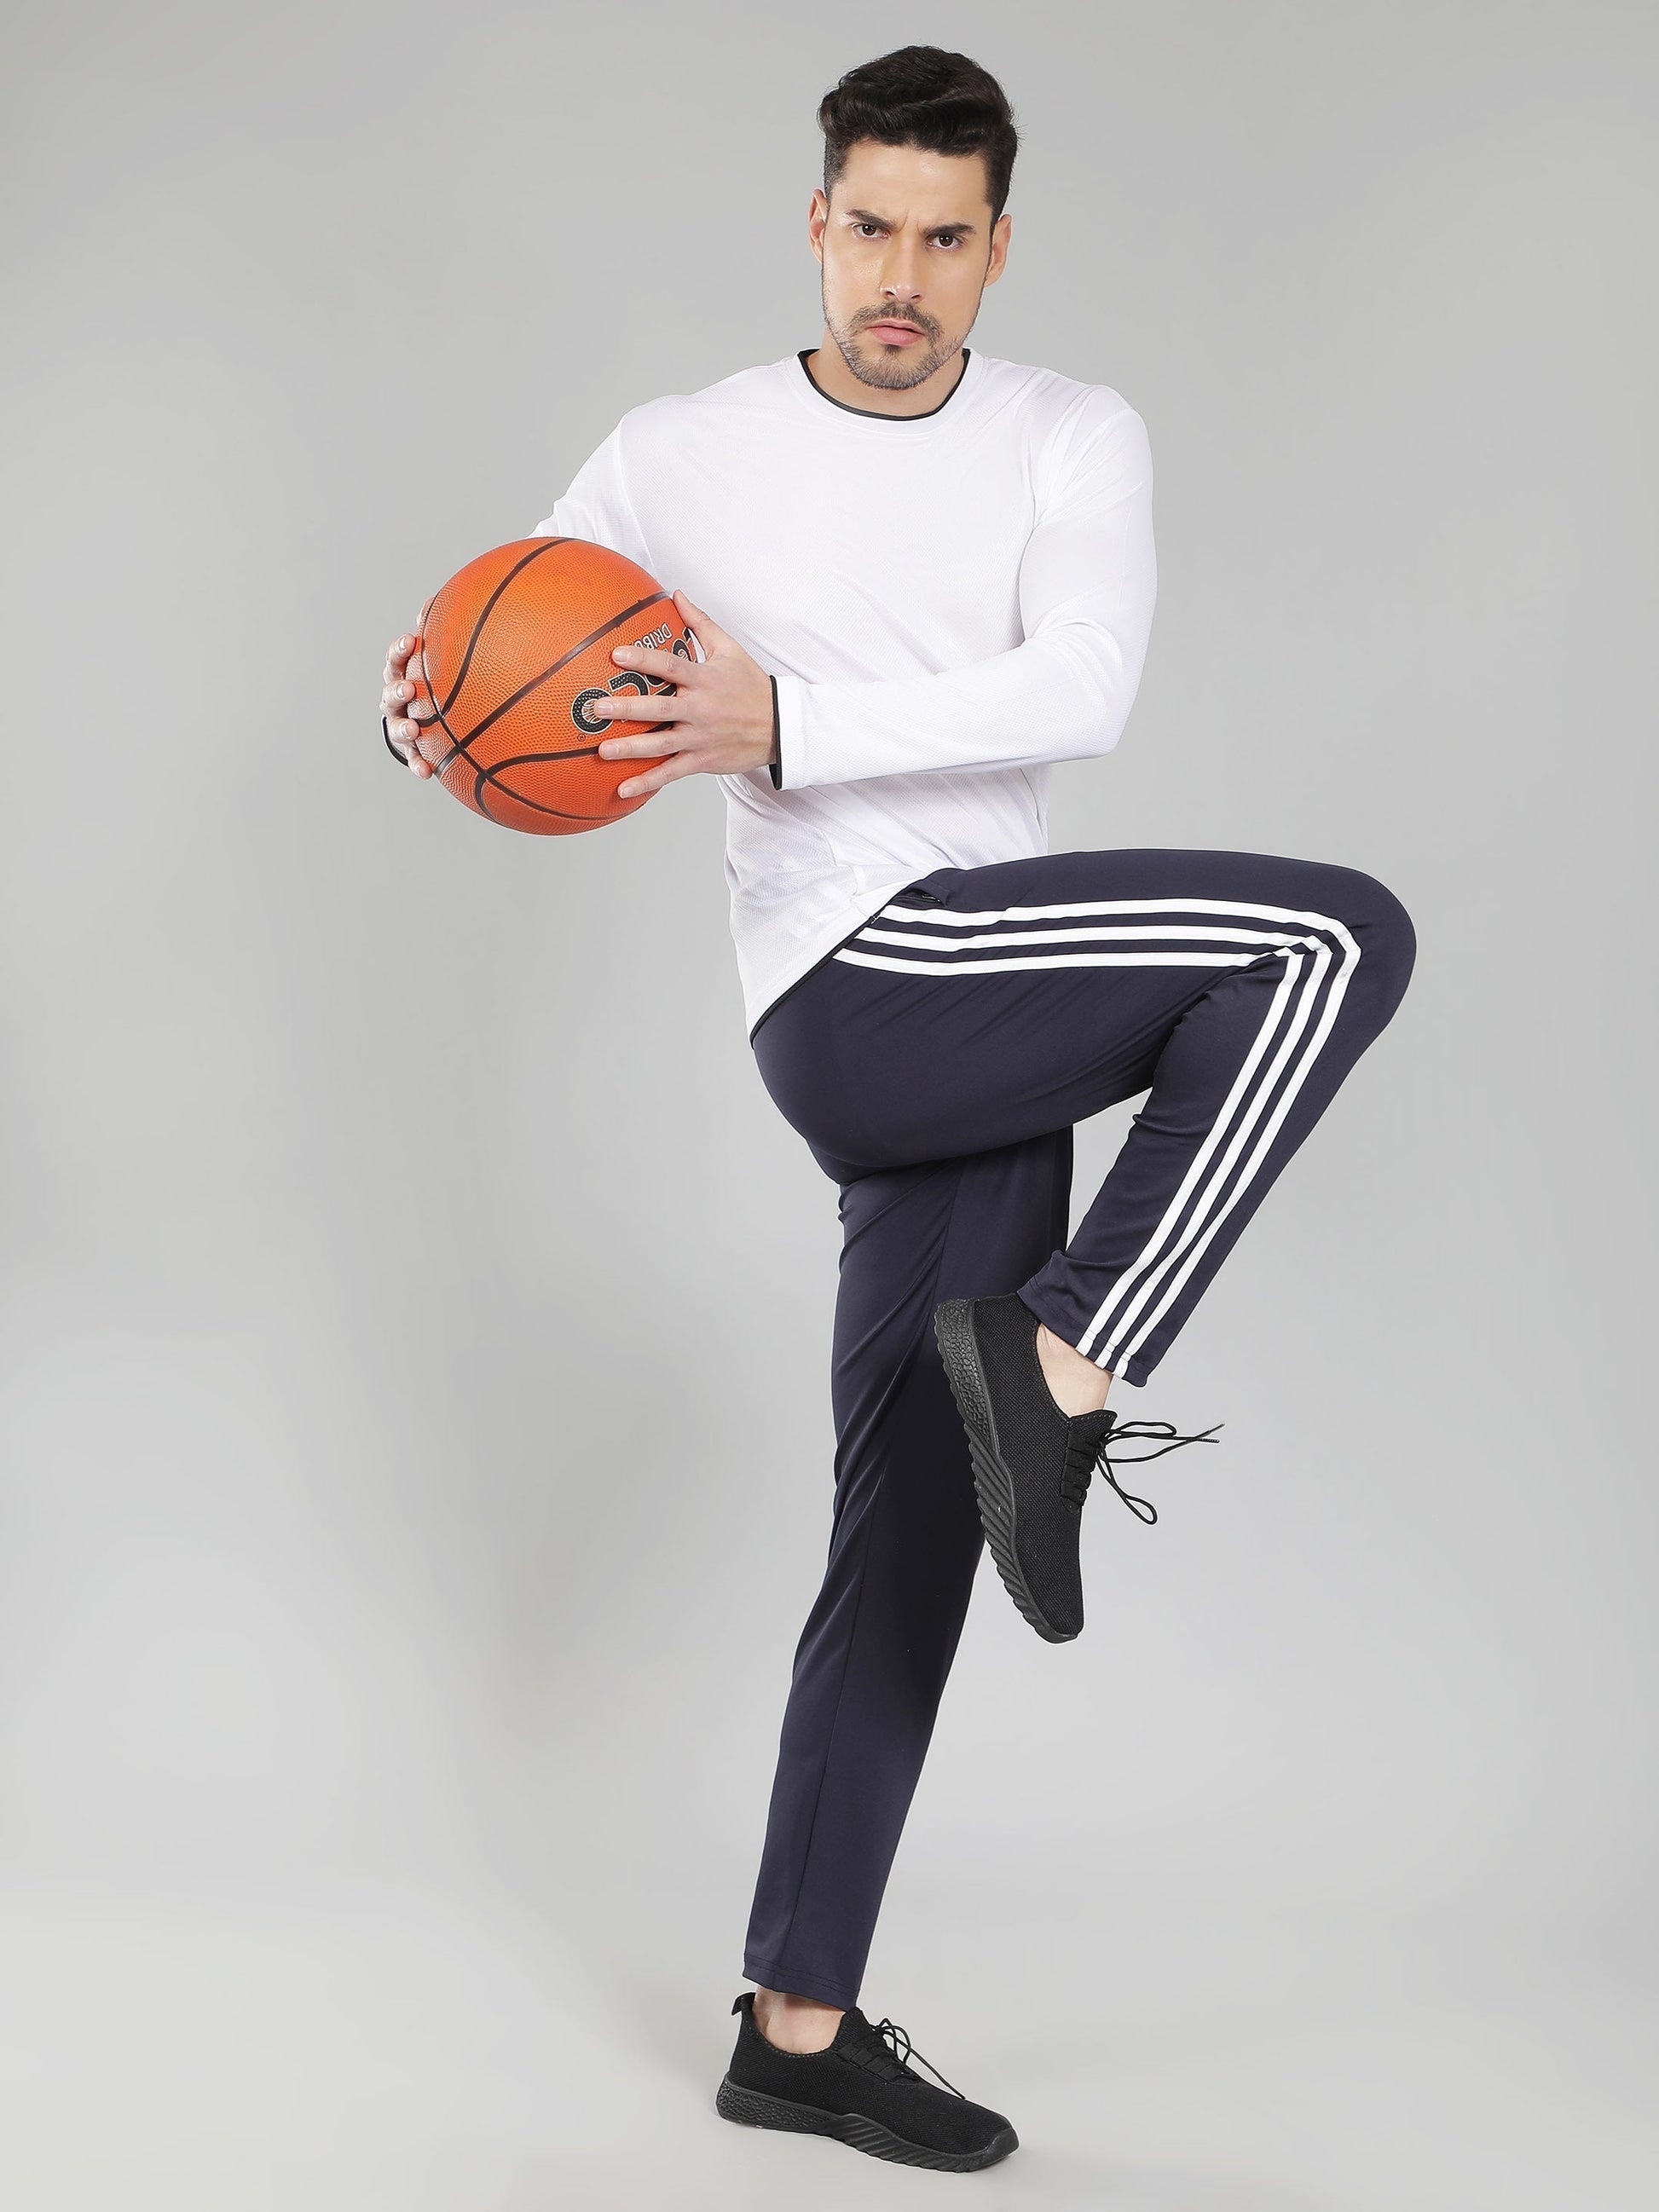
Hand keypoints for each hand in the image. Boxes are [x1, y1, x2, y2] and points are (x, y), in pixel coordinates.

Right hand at [381, 631, 436, 777]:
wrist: (421, 720)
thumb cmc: (428, 684)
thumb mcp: (428, 661)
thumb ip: (431, 635)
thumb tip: (433, 601)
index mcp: (401, 675)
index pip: (396, 659)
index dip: (399, 650)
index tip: (410, 641)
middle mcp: (395, 700)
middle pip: (391, 693)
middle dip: (398, 690)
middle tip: (408, 688)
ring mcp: (399, 725)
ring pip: (396, 726)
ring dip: (403, 727)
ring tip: (414, 729)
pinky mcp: (409, 750)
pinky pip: (412, 758)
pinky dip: (417, 764)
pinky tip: (426, 772)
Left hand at [593, 592, 772, 796]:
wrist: (780, 727)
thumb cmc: (751, 686)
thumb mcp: (729, 649)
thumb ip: (700, 623)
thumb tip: (677, 595)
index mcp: (705, 679)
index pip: (670, 666)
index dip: (643, 660)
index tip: (617, 655)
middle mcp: (700, 709)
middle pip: (658, 708)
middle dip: (626, 708)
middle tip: (597, 708)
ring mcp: (699, 738)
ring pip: (660, 745)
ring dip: (630, 748)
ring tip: (602, 750)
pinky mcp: (702, 760)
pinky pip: (671, 773)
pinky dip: (647, 782)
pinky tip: (623, 789)